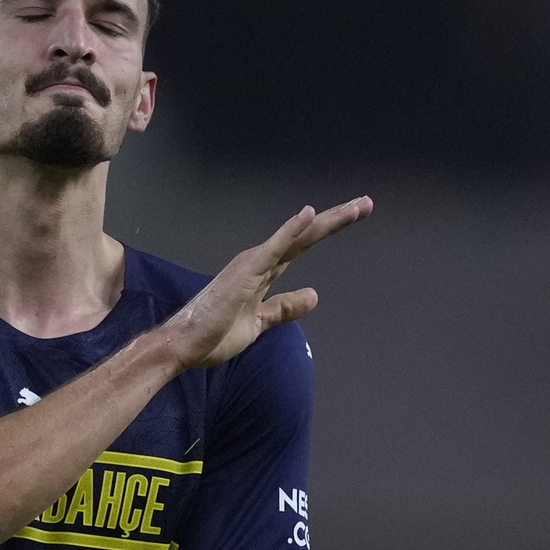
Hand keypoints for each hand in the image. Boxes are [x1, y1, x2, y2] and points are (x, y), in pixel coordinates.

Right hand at [159, 198, 372, 369]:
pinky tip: (309, 214)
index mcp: (263, 271)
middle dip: (336, 219)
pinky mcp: (245, 273)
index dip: (328, 229)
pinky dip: (290, 231)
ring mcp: (253, 264)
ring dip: (326, 221)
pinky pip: (273, 249)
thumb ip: (284, 307)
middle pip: (305, 235)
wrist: (184, 346)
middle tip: (366, 204)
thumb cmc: (214, 335)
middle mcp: (259, 260)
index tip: (355, 215)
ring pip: (297, 237)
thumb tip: (314, 295)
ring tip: (355, 207)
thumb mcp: (259, 322)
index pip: (302, 245)